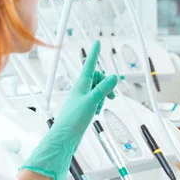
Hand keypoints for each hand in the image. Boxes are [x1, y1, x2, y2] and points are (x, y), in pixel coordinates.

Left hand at [20, 40, 117, 179]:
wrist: (65, 137)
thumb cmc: (74, 119)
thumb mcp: (92, 101)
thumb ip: (103, 88)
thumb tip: (113, 77)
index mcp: (81, 84)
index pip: (90, 65)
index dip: (94, 54)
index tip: (97, 43)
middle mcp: (81, 89)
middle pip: (98, 78)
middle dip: (106, 84)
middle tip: (112, 96)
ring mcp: (82, 98)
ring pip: (98, 89)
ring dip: (103, 96)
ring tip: (101, 107)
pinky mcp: (84, 107)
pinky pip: (96, 100)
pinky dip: (99, 104)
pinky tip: (97, 112)